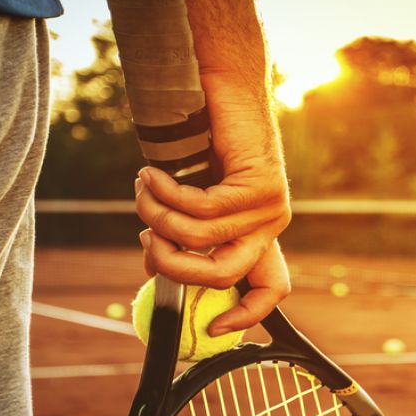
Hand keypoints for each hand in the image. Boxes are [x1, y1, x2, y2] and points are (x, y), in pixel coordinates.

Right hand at [135, 88, 291, 331]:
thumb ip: (184, 233)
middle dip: (173, 265)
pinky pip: (201, 209)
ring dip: (159, 216)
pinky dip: (167, 195)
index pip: (272, 289)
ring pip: (202, 239)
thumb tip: (154, 271)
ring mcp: (271, 206)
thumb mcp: (192, 195)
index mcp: (260, 232)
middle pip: (222, 275)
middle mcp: (272, 224)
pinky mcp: (260, 186)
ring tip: (142, 188)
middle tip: (146, 239)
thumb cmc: (203, 138)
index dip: (247, 315)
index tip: (213, 329)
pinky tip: (151, 174)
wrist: (224, 86)